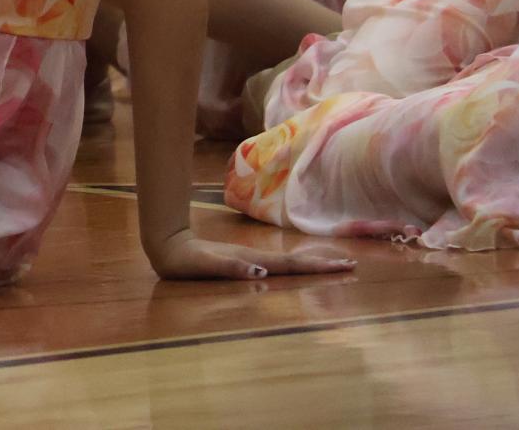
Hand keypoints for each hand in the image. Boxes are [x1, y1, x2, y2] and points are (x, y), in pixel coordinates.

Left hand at [149, 228, 355, 280]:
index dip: (317, 268)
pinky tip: (298, 267)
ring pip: (286, 262)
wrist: (167, 246)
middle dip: (322, 265)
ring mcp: (249, 258)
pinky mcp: (241, 260)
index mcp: (251, 260)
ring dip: (311, 264)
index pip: (290, 266)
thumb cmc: (185, 261)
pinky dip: (291, 266)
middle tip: (351, 265)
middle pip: (294, 263)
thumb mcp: (205, 266)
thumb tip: (260, 271)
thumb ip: (231, 268)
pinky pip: (273, 264)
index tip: (344, 266)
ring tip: (334, 264)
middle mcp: (254, 259)